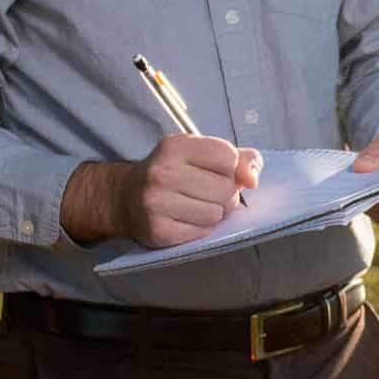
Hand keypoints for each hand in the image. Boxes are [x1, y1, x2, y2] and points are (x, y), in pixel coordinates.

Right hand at [69, 135, 259, 247]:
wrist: (125, 197)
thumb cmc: (172, 172)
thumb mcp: (199, 154)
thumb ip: (237, 158)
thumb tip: (252, 178)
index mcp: (175, 146)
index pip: (228, 156)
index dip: (230, 168)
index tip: (215, 171)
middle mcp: (162, 172)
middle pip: (226, 189)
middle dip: (225, 195)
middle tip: (207, 193)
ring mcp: (157, 202)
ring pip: (216, 214)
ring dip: (214, 214)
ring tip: (195, 206)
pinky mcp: (158, 230)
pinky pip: (202, 232)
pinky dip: (200, 228)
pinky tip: (185, 219)